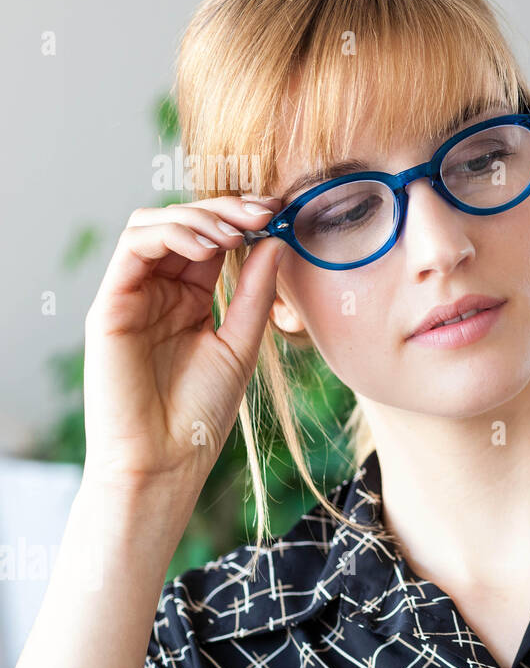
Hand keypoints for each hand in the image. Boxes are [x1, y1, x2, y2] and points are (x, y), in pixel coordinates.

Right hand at [82, 195, 287, 517]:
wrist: (166, 458)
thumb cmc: (202, 411)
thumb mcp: (241, 341)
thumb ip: (257, 291)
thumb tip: (276, 239)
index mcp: (190, 297)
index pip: (212, 238)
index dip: (244, 218)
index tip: (280, 211)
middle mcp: (158, 289)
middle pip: (184, 222)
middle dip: (226, 208)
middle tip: (264, 209)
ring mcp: (132, 294)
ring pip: (154, 224)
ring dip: (199, 217)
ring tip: (235, 231)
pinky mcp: (110, 304)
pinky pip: (134, 247)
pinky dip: (171, 234)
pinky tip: (207, 247)